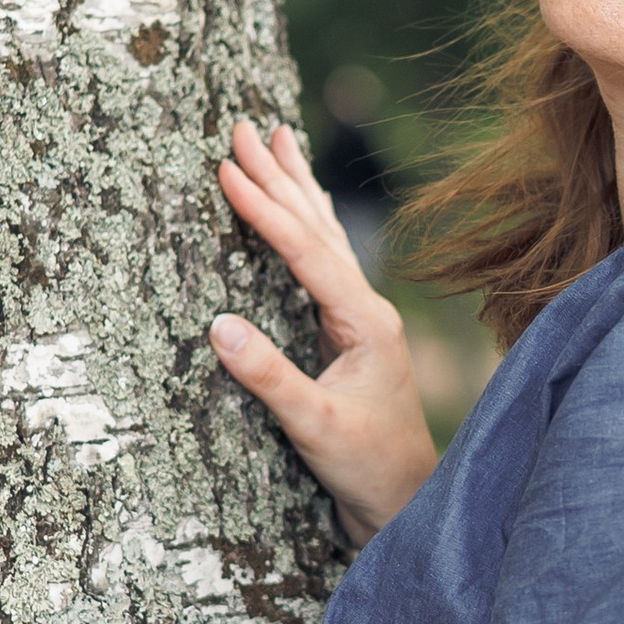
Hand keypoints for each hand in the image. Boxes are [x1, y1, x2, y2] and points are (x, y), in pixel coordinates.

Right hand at [212, 119, 436, 543]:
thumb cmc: (366, 468)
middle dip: (279, 176)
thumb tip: (218, 325)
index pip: (307, 251)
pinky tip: (301, 207)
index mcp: (365, 322)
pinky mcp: (349, 334)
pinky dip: (306, 226)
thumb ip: (269, 377)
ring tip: (276, 138)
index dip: (265, 208)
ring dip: (297, 188)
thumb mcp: (314, 425)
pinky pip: (322, 263)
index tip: (226, 167)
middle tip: (243, 124)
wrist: (406, 500)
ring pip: (324, 237)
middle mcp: (368, 310)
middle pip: (319, 228)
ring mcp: (361, 319)